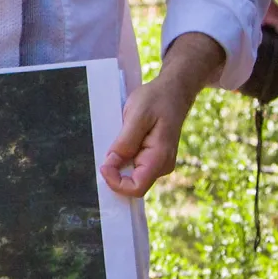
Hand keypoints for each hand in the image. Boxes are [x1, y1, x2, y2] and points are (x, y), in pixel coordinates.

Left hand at [100, 31, 223, 198]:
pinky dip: (124, 158)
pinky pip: (135, 165)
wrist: (174, 90)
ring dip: (119, 165)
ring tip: (117, 140)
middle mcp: (162, 166)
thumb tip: (110, 164)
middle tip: (106, 150)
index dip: (116, 182)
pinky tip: (122, 141)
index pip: (136, 188)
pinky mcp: (154, 157)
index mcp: (160, 158)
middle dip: (116, 172)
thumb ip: (125, 142)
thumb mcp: (137, 116)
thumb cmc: (157, 99)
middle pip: (133, 184)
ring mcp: (159, 163)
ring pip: (133, 175)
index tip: (103, 165)